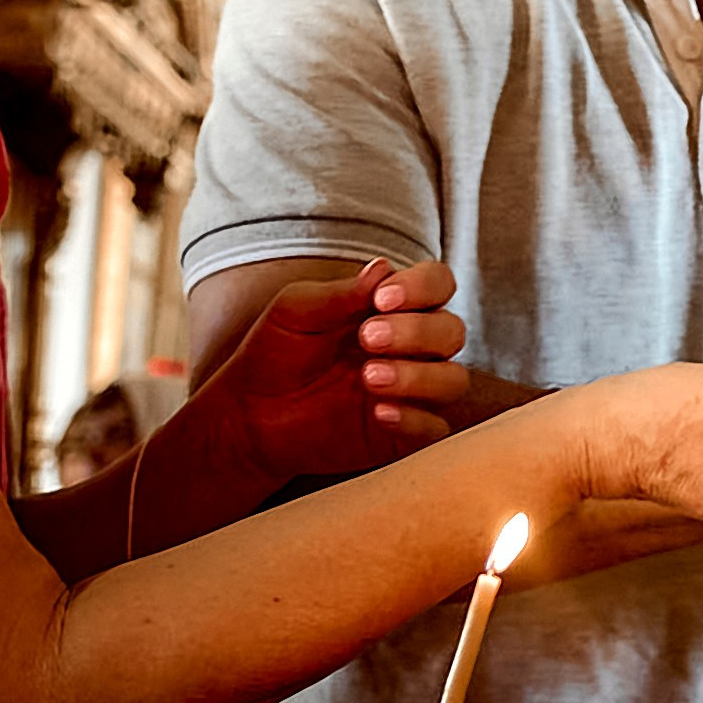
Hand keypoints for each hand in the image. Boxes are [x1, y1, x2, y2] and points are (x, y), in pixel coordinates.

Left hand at [202, 258, 471, 483]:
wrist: (250, 414)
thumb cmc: (275, 353)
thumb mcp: (296, 312)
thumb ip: (339, 293)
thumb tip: (383, 269)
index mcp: (394, 308)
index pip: (437, 284)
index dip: (422, 287)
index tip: (382, 298)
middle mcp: (412, 347)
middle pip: (452, 331)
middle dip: (416, 331)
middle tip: (368, 338)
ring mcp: (412, 392)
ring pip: (452, 380)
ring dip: (418, 376)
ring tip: (368, 377)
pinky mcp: (404, 434)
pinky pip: (435, 428)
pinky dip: (414, 419)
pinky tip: (378, 412)